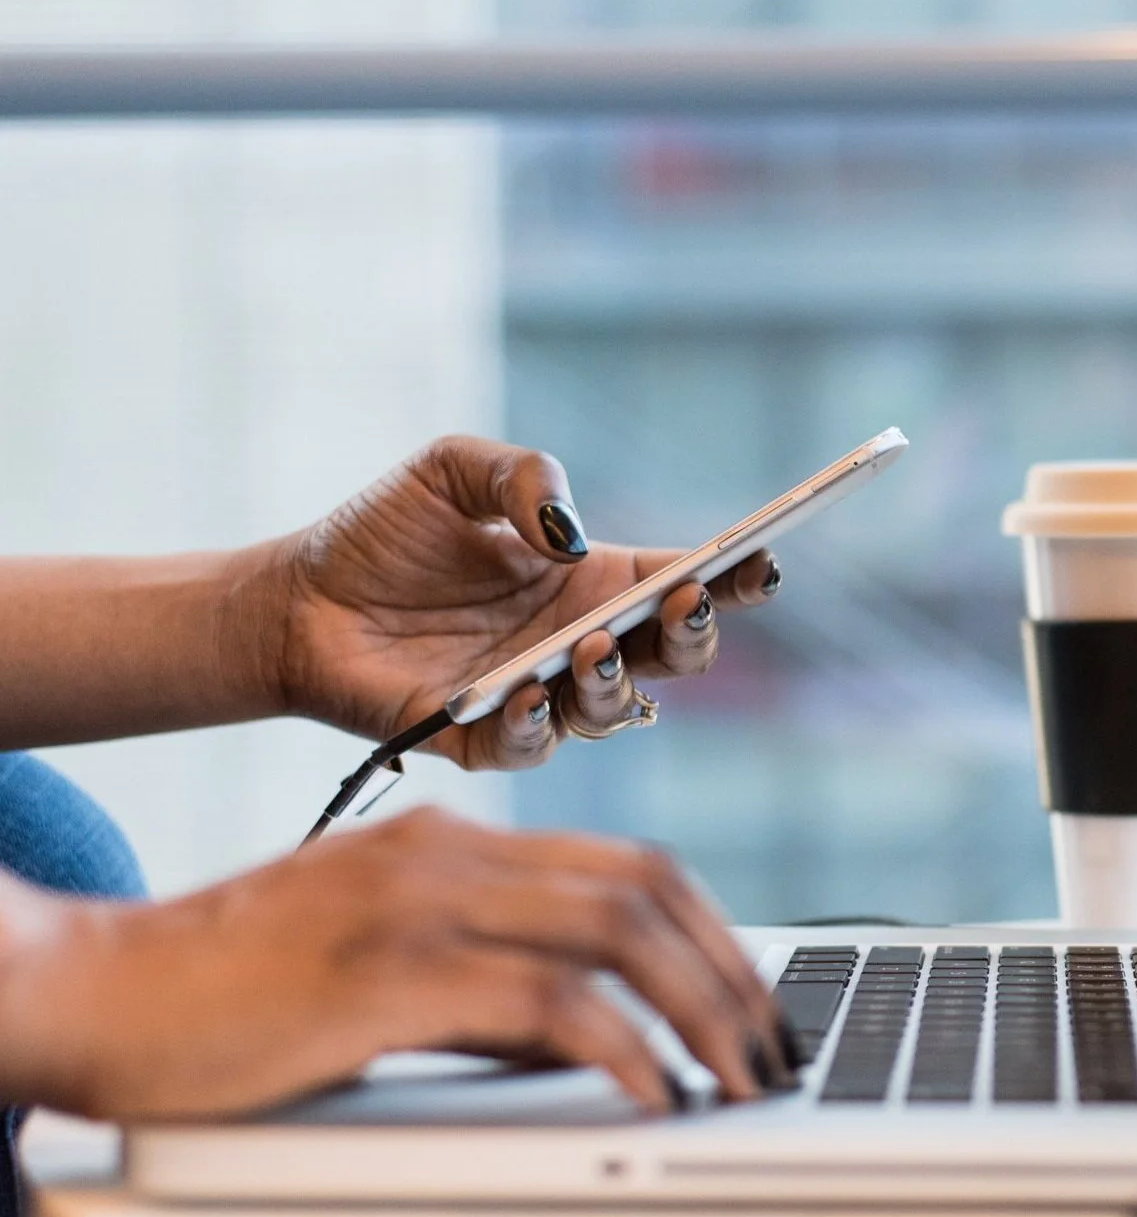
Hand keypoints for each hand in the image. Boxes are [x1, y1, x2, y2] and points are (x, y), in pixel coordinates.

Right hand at [0, 806, 797, 1119]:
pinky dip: (622, 1048)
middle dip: (732, 972)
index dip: (712, 930)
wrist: (98, 988)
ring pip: (616, 930)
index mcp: (455, 841)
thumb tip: (596, 1040)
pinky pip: (546, 1001)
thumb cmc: (235, 991)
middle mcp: (451, 852)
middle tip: (773, 1048)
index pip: (629, 864)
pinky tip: (654, 1094)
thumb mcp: (386, 970)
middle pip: (646, 887)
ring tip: (741, 1079)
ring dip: (701, 1009)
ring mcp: (421, 902)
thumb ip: (490, 989)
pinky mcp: (388, 972)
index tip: (753, 999)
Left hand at [262, 436, 781, 767]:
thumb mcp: (453, 469)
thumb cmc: (383, 534)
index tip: (760, 559)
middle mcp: (578, 643)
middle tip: (684, 602)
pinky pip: (530, 746)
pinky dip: (537, 724)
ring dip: (616, 682)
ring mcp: (537, 696)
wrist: (295, 599)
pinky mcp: (481, 739)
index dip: (732, 576)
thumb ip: (522, 476)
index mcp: (591, 581)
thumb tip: (570, 535)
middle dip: (694, 634)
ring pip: (614, 711)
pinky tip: (526, 690)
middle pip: (673, 657)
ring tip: (592, 646)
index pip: (683, 583)